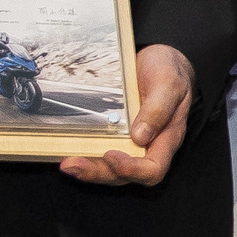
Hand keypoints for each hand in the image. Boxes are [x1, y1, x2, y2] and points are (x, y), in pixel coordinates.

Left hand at [59, 45, 194, 187]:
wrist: (159, 61)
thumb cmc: (169, 71)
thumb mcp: (169, 83)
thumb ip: (158, 109)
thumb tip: (141, 136)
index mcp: (167, 138)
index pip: (153, 169)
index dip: (132, 169)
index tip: (111, 154)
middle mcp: (148, 146)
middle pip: (125, 175)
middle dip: (98, 172)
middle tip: (74, 164)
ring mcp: (130, 142)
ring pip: (110, 168)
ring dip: (88, 169)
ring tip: (67, 163)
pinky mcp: (116, 135)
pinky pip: (101, 153)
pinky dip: (85, 155)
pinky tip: (68, 151)